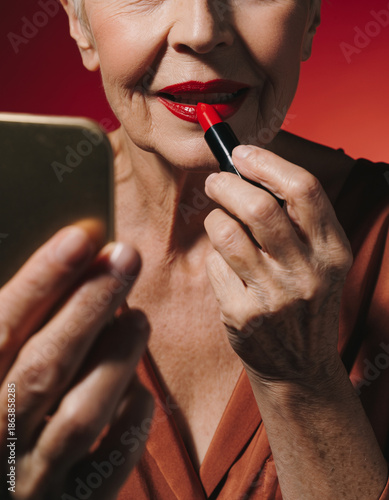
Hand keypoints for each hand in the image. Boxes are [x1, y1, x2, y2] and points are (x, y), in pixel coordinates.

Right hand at [0, 226, 152, 499]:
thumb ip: (8, 329)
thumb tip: (58, 274)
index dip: (40, 282)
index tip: (81, 238)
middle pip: (45, 367)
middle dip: (89, 305)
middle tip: (127, 256)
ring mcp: (29, 483)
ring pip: (81, 415)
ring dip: (117, 357)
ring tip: (138, 317)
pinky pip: (109, 467)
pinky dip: (130, 421)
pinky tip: (140, 389)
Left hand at [204, 145, 352, 385]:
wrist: (299, 366)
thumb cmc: (305, 302)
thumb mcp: (321, 262)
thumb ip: (298, 221)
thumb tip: (253, 171)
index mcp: (333, 251)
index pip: (304, 190)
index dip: (267, 164)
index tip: (242, 154)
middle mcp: (308, 273)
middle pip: (258, 207)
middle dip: (227, 184)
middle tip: (215, 182)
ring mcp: (275, 297)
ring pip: (227, 233)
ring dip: (215, 219)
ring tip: (220, 223)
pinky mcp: (243, 316)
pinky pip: (215, 265)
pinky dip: (214, 256)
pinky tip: (226, 267)